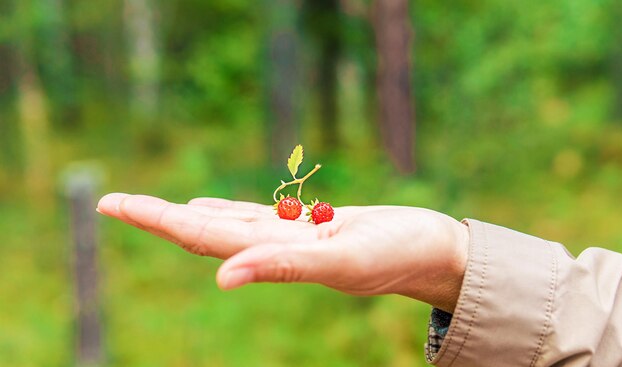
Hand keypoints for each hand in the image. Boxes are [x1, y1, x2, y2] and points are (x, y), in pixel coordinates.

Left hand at [97, 193, 468, 312]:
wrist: (431, 251)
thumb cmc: (398, 253)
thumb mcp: (344, 259)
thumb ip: (284, 267)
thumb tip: (222, 279)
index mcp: (274, 256)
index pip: (201, 236)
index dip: (156, 218)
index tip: (113, 203)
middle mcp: (273, 250)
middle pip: (201, 230)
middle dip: (156, 215)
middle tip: (111, 201)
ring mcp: (288, 239)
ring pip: (223, 223)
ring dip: (183, 214)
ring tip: (148, 207)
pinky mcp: (306, 228)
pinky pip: (253, 218)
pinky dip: (223, 210)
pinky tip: (206, 207)